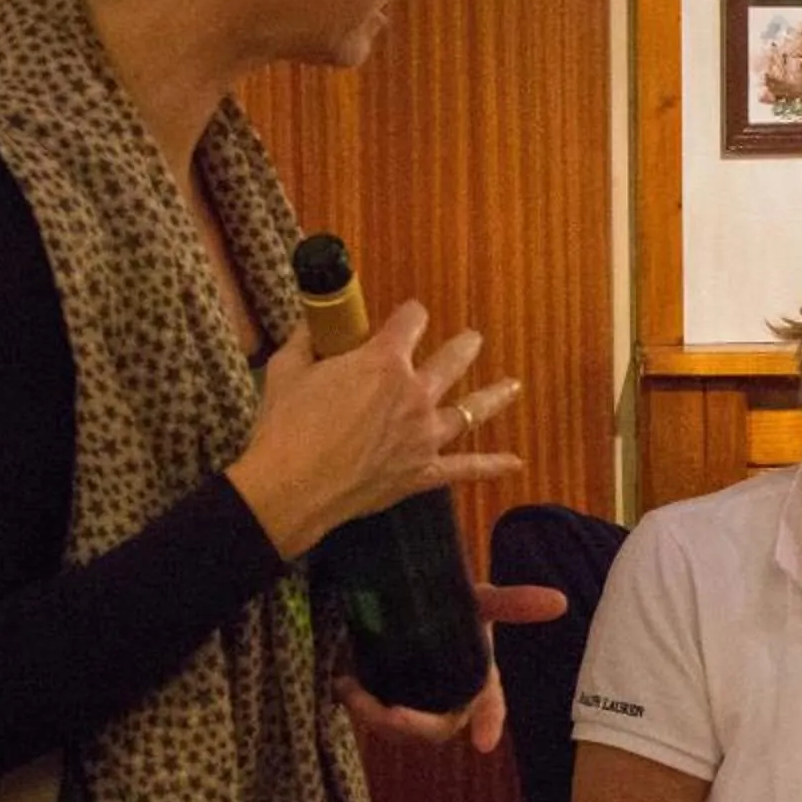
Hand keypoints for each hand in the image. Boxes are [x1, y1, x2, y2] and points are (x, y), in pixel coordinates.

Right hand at [230, 304, 524, 558]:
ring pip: (470, 410)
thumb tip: (309, 324)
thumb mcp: (288, 370)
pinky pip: (466, 468)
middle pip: (451, 360)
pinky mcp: (423, 473)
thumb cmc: (286, 426)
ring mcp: (424, 435)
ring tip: (513, 386)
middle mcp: (414, 394)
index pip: (410, 322)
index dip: (410, 315)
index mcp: (384, 362)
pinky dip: (491, 466)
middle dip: (463, 346)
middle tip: (473, 340)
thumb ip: (305, 341)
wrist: (291, 486)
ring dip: (494, 396)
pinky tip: (515, 462)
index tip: (410, 315)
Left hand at [335, 582, 565, 752]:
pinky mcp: (388, 700)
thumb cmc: (451, 605)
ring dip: (378, 718)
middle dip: (414, 726)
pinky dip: (361, 705)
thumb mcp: (479, 600)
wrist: (406, 600)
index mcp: (478, 679)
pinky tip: (344, 684)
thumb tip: (559, 601)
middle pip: (438, 727)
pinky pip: (377, 717)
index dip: (489, 724)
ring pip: (402, 729)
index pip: (490, 706)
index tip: (483, 745)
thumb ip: (512, 603)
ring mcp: (418, 702)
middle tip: (391, 712)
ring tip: (353, 689)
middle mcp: (450, 698)